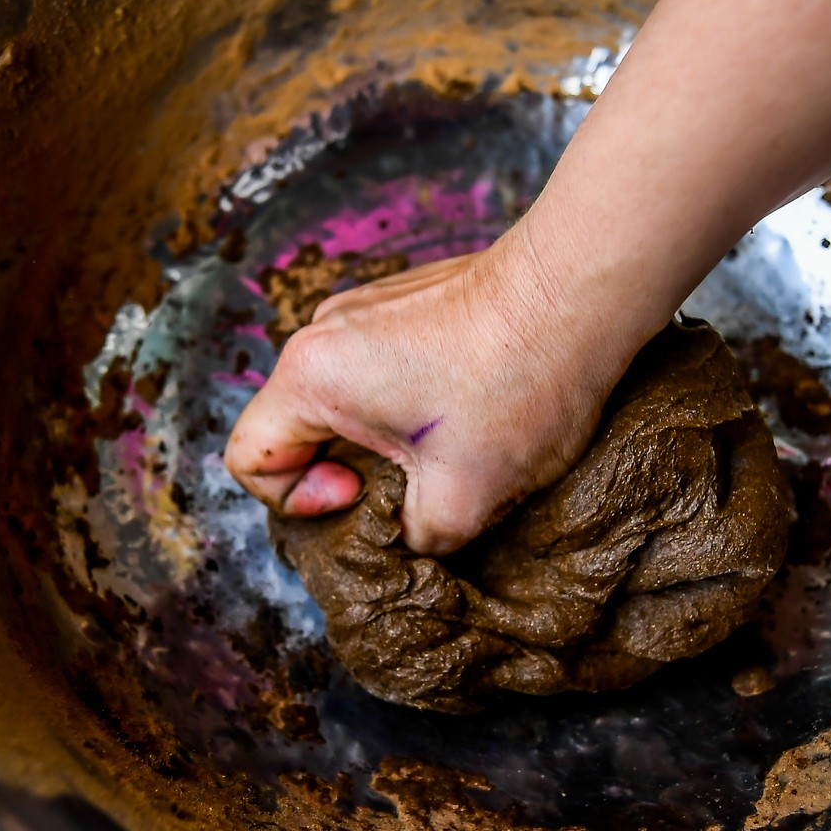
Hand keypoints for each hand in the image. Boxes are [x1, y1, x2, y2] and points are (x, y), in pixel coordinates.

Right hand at [224, 225, 630, 554]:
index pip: (250, 457)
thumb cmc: (517, 387)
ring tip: (448, 448)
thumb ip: (407, 538)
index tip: (363, 494)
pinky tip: (469, 408)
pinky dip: (408, 400)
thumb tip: (404, 537)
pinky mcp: (406, 299)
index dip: (297, 499)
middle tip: (410, 486)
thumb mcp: (460, 504)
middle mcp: (324, 329)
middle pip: (295, 426)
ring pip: (341, 397)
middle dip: (346, 470)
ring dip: (382, 436)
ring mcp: (365, 307)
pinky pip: (380, 367)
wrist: (580, 293)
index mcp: (312, 376)